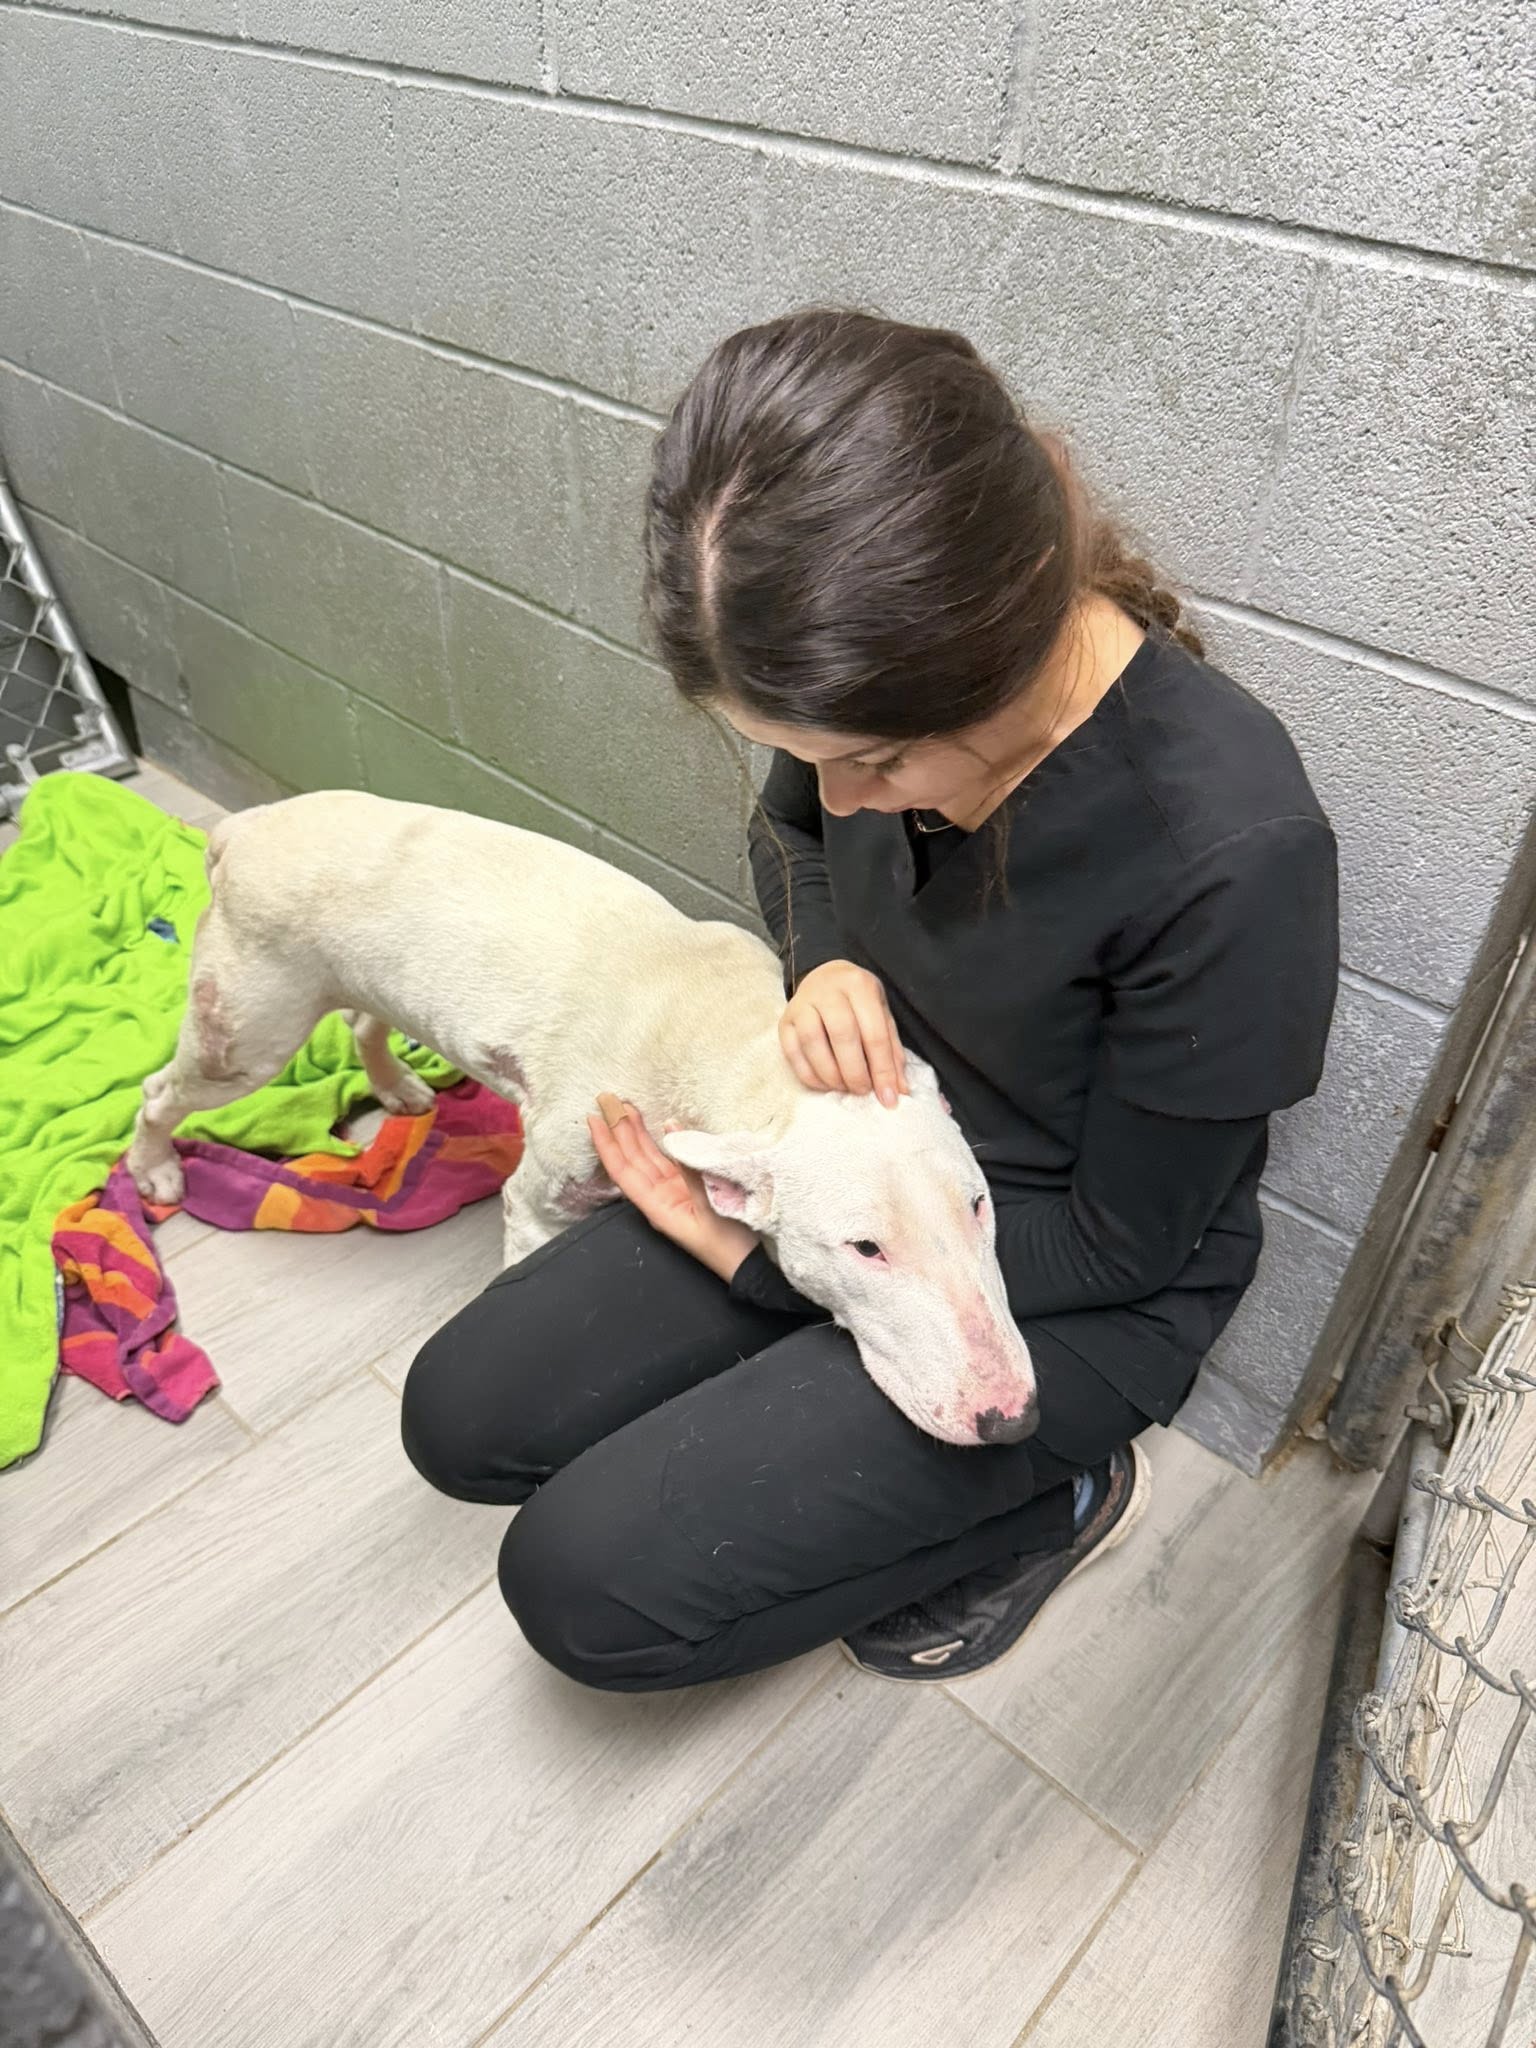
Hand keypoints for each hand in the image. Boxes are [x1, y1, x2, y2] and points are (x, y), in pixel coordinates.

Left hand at [587, 1093, 759, 1283]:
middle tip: (608, 1099)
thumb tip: (672, 1132)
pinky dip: (664, 1141)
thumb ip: (690, 1171)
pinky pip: (671, 1161)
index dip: (607, 1144)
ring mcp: (674, 1193)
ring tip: (626, 1107)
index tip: (594, 1119)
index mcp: (656, 1208)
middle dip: (619, 1130)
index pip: (623, 1170)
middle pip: (633, 1159)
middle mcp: (659, 1198)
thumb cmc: (728, 1245)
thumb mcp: (709, 1209)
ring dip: (637, 1133)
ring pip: (649, 1158)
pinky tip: (661, 1126)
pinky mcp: (691, 1190)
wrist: (750, 1266)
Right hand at [780, 959, 909, 1106]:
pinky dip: (809, 1074)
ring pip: (812, 1042)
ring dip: (830, 1073)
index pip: (874, 1033)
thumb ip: (891, 1052)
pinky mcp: (784, 1020)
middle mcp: (828, 990)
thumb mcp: (882, 1016)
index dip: (882, 1069)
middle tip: (862, 1091)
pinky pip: (792, 1051)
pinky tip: (824, 1084)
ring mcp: (801, 1004)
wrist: (825, 979)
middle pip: (842, 1035)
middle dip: (855, 1071)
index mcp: (860, 986)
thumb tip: (898, 1090)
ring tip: (844, 1087)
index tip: (888, 1098)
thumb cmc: (859, 1003)